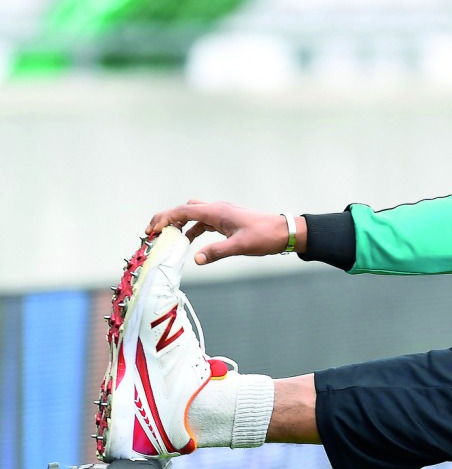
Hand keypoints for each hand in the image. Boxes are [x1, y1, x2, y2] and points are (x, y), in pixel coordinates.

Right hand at [146, 200, 301, 264]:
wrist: (283, 232)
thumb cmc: (264, 237)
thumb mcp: (240, 246)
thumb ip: (217, 252)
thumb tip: (196, 259)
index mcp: (217, 211)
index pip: (183, 211)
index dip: (165, 219)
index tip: (151, 231)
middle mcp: (217, 209)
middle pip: (185, 209)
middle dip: (168, 219)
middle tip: (153, 233)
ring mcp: (222, 213)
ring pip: (194, 214)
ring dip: (180, 225)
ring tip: (167, 239)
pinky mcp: (227, 220)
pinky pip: (204, 222)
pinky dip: (193, 229)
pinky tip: (189, 242)